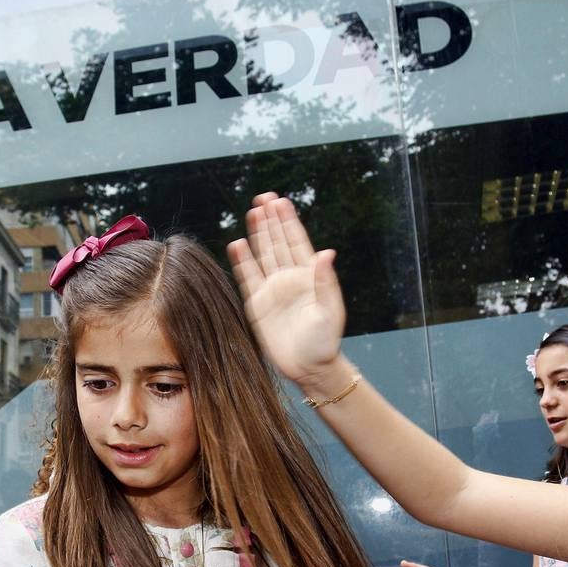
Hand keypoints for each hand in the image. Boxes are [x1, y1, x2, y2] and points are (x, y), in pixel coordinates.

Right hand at [226, 194, 346, 385]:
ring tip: (253, 212)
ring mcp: (273, 290)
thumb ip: (325, 282)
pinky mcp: (258, 305)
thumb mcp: (329, 311)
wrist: (309, 368)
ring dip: (258, 234)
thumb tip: (326, 252)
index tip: (280, 201)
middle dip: (271, 220)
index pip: (296, 242)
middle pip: (278, 243)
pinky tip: (238, 244)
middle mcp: (290, 279)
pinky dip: (243, 262)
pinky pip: (248, 278)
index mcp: (310, 276)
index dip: (288, 221)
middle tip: (263, 198)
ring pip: (263, 255)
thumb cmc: (325, 342)